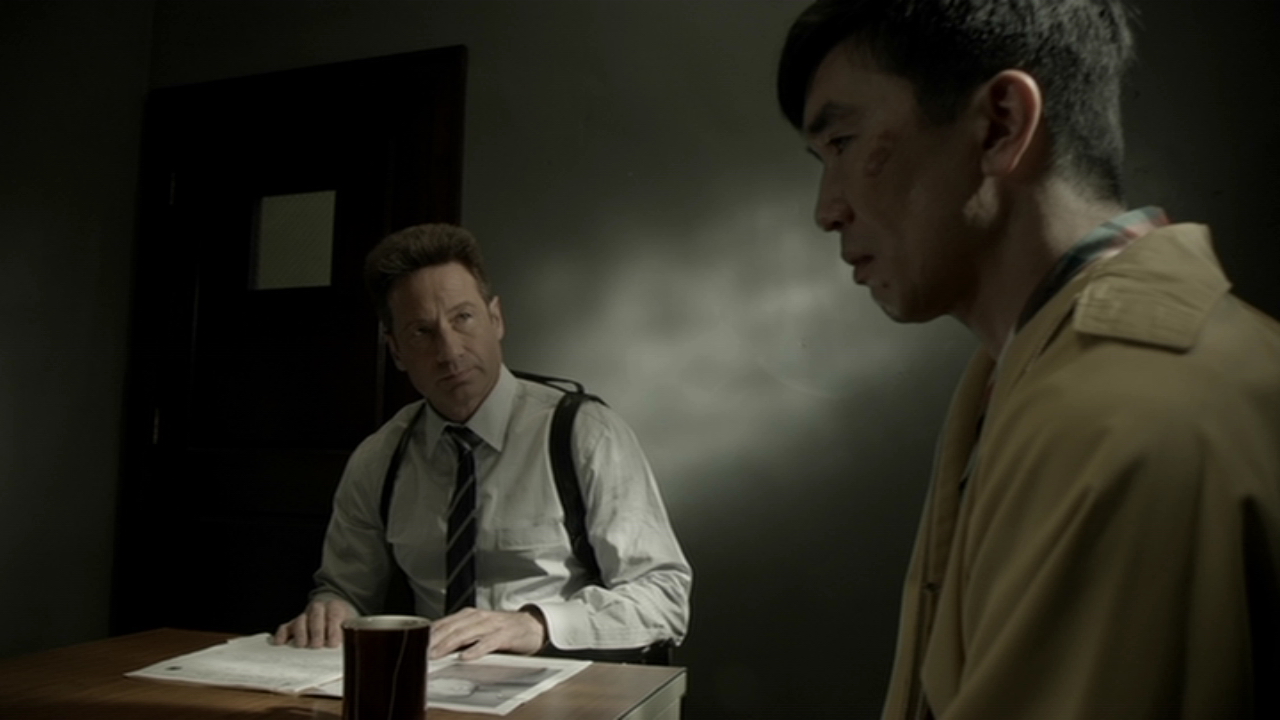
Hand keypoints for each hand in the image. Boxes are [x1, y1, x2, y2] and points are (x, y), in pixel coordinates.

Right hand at [271, 597, 356, 647]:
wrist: (333, 610)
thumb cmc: (343, 623)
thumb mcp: (350, 624)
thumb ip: (348, 634)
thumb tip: (347, 648)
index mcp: (335, 608)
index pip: (333, 617)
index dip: (333, 631)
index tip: (333, 644)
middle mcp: (318, 609)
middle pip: (315, 617)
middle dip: (316, 632)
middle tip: (316, 645)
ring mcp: (304, 616)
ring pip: (300, 621)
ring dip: (301, 633)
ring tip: (301, 645)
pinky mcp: (292, 625)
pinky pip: (284, 628)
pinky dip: (281, 635)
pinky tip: (280, 643)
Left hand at [428, 608, 546, 660]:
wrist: (532, 625)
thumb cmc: (503, 629)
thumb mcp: (479, 628)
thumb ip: (460, 634)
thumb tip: (437, 645)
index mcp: (470, 615)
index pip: (445, 623)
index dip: (430, 634)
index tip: (416, 644)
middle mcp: (479, 617)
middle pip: (453, 628)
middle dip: (436, 640)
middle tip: (423, 652)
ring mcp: (492, 625)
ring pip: (467, 633)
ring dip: (450, 644)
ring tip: (438, 654)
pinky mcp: (505, 635)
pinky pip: (488, 642)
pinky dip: (476, 649)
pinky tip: (466, 656)